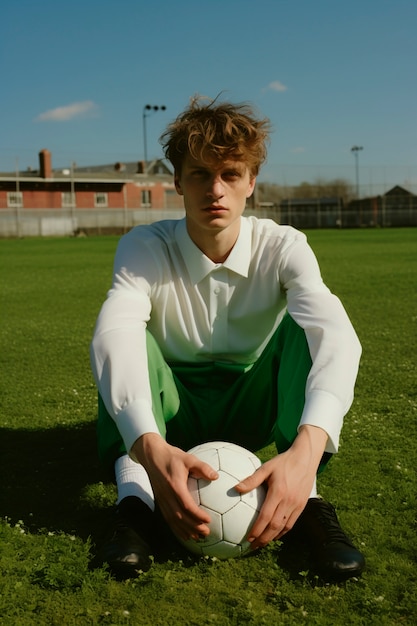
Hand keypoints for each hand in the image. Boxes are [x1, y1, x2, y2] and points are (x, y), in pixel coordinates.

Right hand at [132, 433, 218, 540]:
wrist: (152, 455)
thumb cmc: (172, 456)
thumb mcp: (188, 458)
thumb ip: (202, 467)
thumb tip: (216, 476)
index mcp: (174, 485)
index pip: (186, 505)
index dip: (197, 515)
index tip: (209, 520)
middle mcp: (166, 495)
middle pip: (179, 516)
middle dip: (192, 527)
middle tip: (206, 533)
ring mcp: (161, 499)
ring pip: (172, 520)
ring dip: (184, 530)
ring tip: (197, 538)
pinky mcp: (159, 501)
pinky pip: (167, 518)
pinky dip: (176, 528)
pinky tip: (184, 534)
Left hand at [235, 425, 327, 549]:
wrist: (305, 458)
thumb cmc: (283, 462)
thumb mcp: (266, 467)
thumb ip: (252, 480)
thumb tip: (236, 488)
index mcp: (278, 492)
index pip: (266, 516)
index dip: (257, 530)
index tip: (248, 538)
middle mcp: (289, 501)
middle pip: (275, 526)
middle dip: (263, 539)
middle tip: (253, 546)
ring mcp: (297, 504)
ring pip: (284, 527)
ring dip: (272, 538)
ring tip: (262, 543)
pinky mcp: (302, 505)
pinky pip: (292, 523)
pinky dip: (283, 531)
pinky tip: (275, 534)